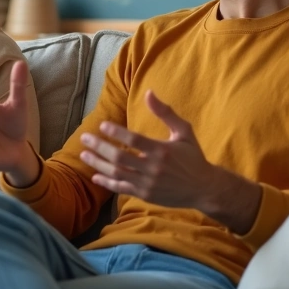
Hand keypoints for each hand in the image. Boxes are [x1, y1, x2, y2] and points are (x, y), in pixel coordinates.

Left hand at [77, 90, 212, 207]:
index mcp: (162, 150)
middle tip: (84, 138)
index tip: (102, 125)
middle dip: (99, 147)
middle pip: (119, 157)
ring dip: (98, 164)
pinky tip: (95, 176)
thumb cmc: (193, 157)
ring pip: (117, 173)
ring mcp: (147, 183)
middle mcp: (153, 168)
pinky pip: (121, 188)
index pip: (134, 140)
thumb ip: (165, 113)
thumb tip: (149, 93)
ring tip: (83, 155)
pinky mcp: (145, 195)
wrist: (204, 189)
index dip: (116, 132)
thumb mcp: (183, 131)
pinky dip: (107, 183)